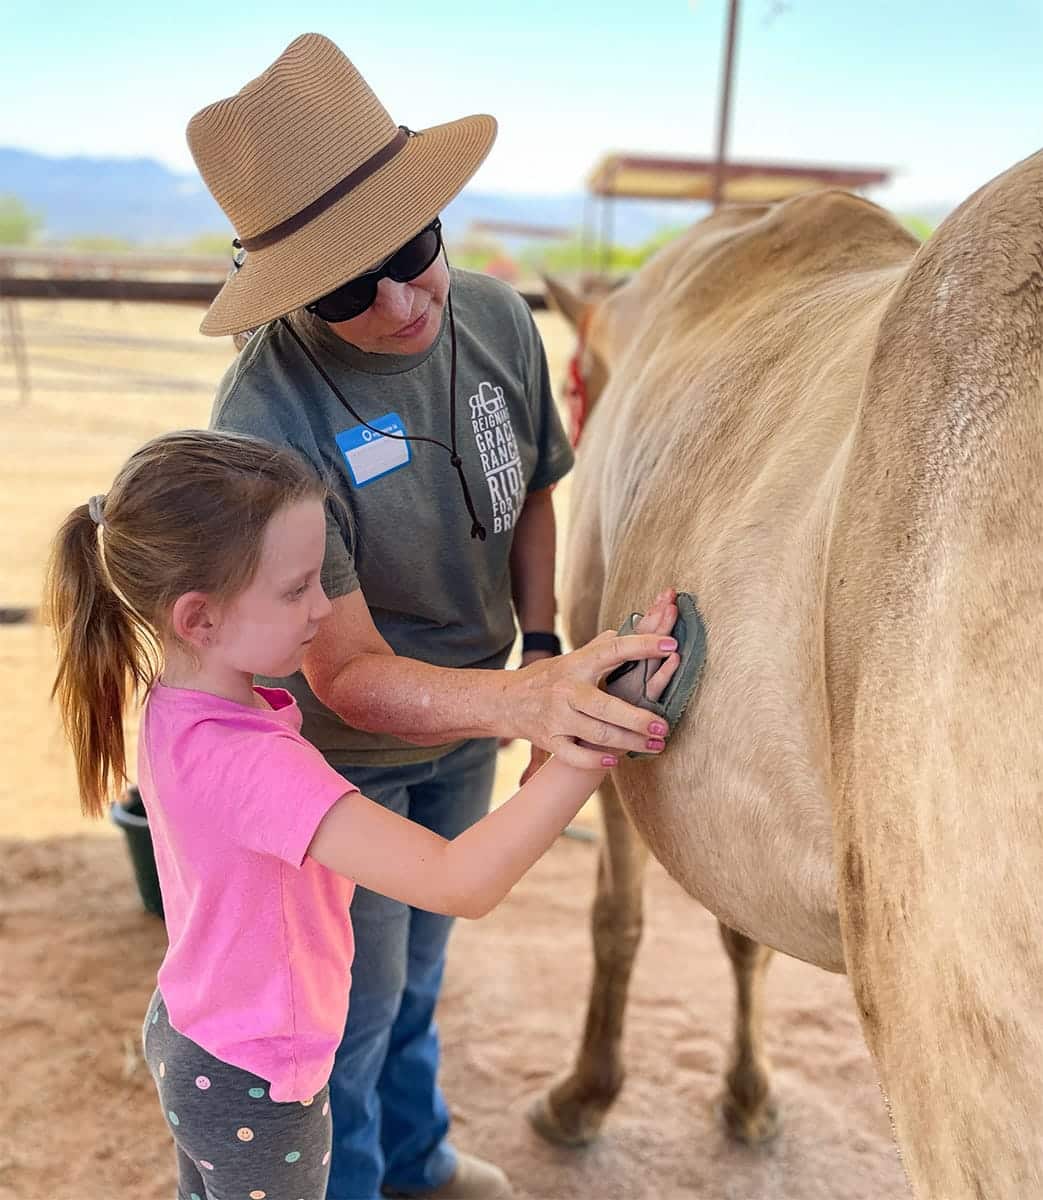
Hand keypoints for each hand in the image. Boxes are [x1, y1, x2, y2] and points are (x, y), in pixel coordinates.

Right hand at [503, 589, 681, 768]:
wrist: (506, 701)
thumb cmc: (548, 677)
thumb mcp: (571, 658)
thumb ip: (600, 647)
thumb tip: (628, 628)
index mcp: (577, 664)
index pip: (613, 650)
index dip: (642, 645)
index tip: (671, 645)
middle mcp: (567, 691)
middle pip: (606, 706)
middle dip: (638, 718)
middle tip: (663, 725)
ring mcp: (557, 718)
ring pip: (597, 734)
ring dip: (629, 742)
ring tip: (656, 744)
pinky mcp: (550, 741)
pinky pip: (575, 756)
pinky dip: (596, 761)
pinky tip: (615, 760)